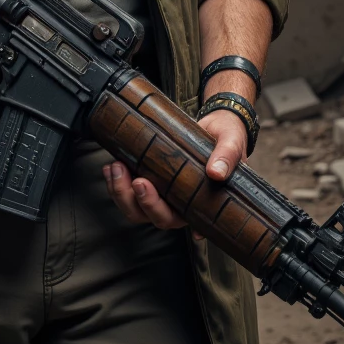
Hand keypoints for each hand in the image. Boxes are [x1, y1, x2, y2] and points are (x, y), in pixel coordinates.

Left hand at [102, 108, 246, 229]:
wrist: (219, 124)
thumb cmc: (228, 138)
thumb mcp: (232, 142)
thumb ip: (228, 156)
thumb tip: (217, 173)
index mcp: (200, 202)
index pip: (179, 219)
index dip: (158, 211)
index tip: (149, 190)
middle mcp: (179, 204)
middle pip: (154, 217)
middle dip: (140, 201)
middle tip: (135, 179)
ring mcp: (163, 193)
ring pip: (136, 208)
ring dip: (121, 192)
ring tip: (116, 168)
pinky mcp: (149, 179)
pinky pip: (128, 192)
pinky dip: (116, 182)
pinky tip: (111, 167)